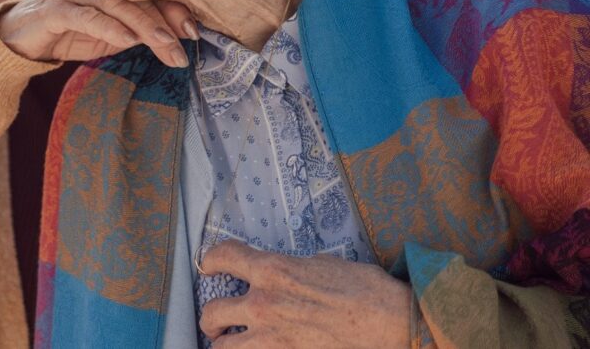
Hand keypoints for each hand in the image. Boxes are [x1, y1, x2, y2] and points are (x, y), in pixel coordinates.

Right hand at [0, 0, 196, 66]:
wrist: (16, 41)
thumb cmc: (64, 35)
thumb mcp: (105, 37)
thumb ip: (132, 33)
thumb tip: (171, 38)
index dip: (172, 9)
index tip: (194, 32)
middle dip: (164, 22)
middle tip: (186, 44)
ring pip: (116, 5)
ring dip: (144, 27)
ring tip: (166, 45)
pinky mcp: (54, 8)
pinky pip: (87, 16)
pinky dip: (109, 28)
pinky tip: (128, 40)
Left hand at [199, 240, 410, 347]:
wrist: (390, 322)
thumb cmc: (364, 289)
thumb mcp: (323, 264)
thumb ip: (295, 268)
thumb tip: (290, 271)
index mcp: (273, 270)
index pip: (224, 257)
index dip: (210, 260)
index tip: (208, 266)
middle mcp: (263, 303)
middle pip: (212, 311)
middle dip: (212, 318)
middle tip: (217, 321)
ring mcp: (272, 338)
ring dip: (224, 346)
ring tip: (229, 345)